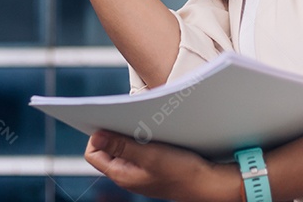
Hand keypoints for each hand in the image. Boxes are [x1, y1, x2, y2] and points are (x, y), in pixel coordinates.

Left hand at [84, 131, 240, 201]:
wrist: (209, 183)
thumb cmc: (181, 172)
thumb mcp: (150, 155)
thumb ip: (122, 145)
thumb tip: (96, 135)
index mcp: (121, 174)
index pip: (94, 153)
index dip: (97, 135)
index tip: (109, 121)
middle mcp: (127, 173)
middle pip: (108, 147)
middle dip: (115, 131)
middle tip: (128, 118)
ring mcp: (139, 170)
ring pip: (125, 146)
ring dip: (131, 132)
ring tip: (143, 123)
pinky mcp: (152, 165)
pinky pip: (139, 148)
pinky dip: (143, 137)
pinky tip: (154, 131)